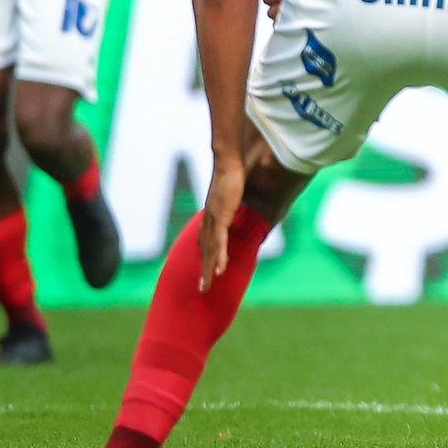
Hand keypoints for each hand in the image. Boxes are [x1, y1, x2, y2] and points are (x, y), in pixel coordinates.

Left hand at [198, 156, 246, 290]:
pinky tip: (219, 270)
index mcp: (213, 211)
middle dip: (203, 269)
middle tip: (202, 287)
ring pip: (210, 250)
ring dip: (207, 270)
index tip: (205, 263)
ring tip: (206, 287)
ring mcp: (214, 219)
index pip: (207, 236)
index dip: (206, 251)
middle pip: (205, 249)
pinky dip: (219, 257)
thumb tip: (246, 196)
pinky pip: (219, 242)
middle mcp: (210, 218)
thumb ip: (240, 195)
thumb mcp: (237, 187)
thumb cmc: (233, 169)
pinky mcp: (221, 217)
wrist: (228, 160)